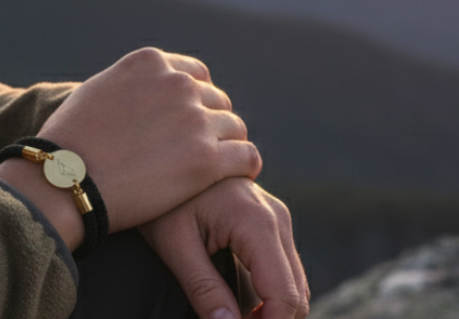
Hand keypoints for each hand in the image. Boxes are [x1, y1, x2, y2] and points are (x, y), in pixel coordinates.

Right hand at [0, 48, 261, 248]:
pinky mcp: (207, 158)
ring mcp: (194, 119)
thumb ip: (130, 85)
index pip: (195, 74)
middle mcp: (177, 83)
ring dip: (228, 146)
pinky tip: (239, 176)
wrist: (63, 179)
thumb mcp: (97, 91)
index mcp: (150, 62)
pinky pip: (246, 157)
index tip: (191, 122)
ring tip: (219, 167)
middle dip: (211, 124)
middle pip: (217, 101)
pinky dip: (245, 165)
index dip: (196, 100)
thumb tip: (145, 92)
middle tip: (201, 151)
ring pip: (234, 128)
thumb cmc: (70, 142)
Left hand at [139, 178, 308, 318]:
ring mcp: (278, 216)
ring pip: (294, 282)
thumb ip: (205, 290)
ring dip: (273, 309)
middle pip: (296, 292)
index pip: (284, 295)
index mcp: (257, 222)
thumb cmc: (163, 199)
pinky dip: (271, 292)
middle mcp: (277, 217)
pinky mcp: (271, 219)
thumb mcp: (175, 245)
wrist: (162, 155)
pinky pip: (284, 267)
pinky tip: (244, 305)